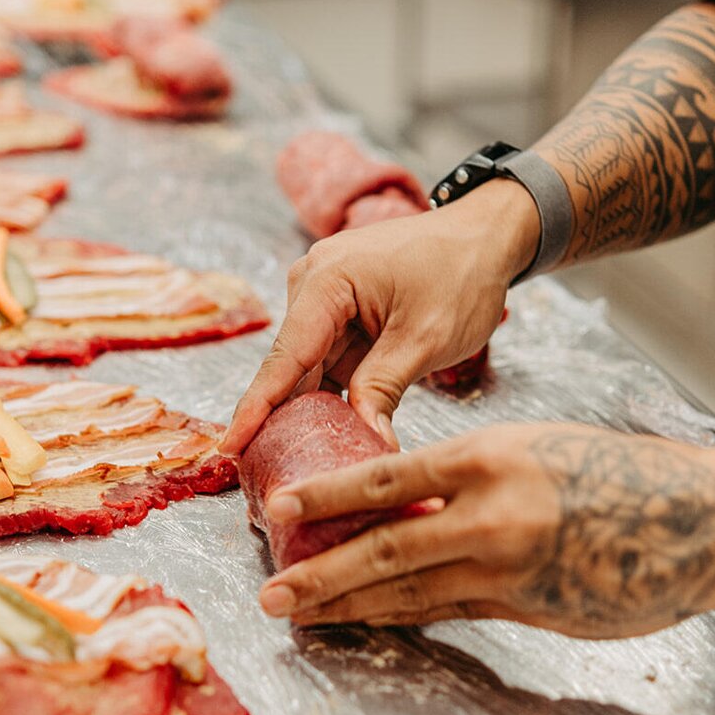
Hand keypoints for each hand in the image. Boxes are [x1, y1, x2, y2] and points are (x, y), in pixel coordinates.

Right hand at [219, 180, 538, 454]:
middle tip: (270, 477)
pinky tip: (329, 437)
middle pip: (289, 368)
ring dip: (309, 413)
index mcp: (326, 282)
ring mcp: (323, 299)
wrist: (486, 237)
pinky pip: (326, 363)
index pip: (284, 358)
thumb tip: (365, 441)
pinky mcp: (339, 314)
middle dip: (280, 421)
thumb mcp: (426, 337)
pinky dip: (331, 397)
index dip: (256, 408)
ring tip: (299, 466)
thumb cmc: (461, 271)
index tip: (229, 447)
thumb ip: (384, 388)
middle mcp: (313, 286)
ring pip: (307, 371)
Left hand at [257, 423, 714, 637]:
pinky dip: (405, 618)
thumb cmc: (621, 470)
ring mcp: (510, 570)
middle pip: (385, 551)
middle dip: (320, 576)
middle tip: (270, 592)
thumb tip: (404, 504)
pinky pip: (451, 613)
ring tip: (303, 615)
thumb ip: (471, 476)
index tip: (281, 508)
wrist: (705, 517)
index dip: (328, 495)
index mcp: (490, 457)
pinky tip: (371, 621)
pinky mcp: (528, 609)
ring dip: (350, 607)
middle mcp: (492, 515)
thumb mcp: (537, 447)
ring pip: (410, 594)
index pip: (387, 479)